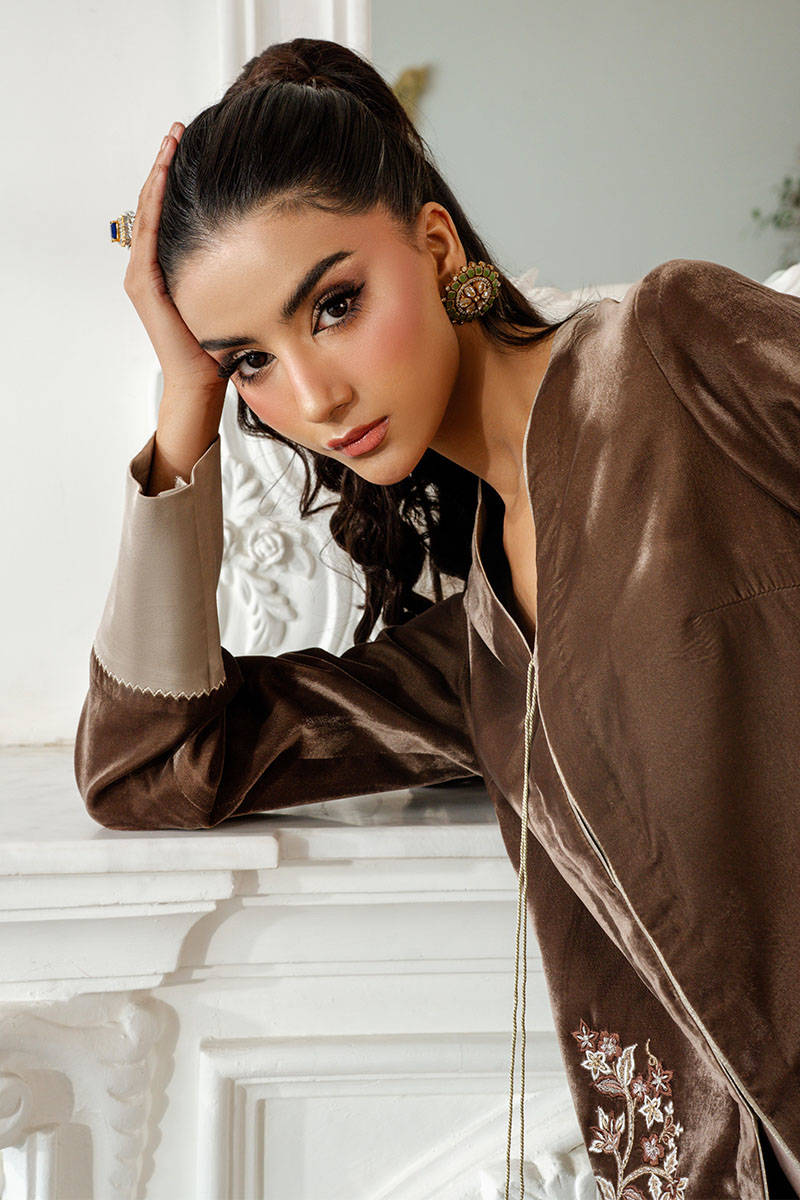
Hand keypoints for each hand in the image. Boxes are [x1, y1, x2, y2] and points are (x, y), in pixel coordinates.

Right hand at [123, 122, 227, 403]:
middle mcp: (147, 267)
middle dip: (164, 164)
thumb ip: (233, 267)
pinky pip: (148, 234)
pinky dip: (155, 203)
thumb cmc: (217, 346)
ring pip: (147, 211)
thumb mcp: (229, 294)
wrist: (201, 382)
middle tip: (178, 130)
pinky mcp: (143, 285)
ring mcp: (141, 275)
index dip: (174, 176)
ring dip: (157, 174)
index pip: (166, 210)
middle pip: (152, 203)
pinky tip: (164, 177)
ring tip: (170, 142)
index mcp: (165, 267)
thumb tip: (264, 238)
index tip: (189, 145)